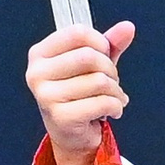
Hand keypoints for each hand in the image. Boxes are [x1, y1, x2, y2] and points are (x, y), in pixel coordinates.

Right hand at [26, 21, 135, 164]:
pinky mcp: (61, 116)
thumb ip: (110, 44)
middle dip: (110, 70)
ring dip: (116, 91)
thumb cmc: (78, 97)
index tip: (105, 55)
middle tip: (111, 82)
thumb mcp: (92, 65)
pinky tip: (111, 110)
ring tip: (112, 98)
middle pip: (90, 56)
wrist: (72, 136)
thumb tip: (127, 28)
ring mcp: (46, 96)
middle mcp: (37, 73)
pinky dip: (116, 106)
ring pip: (99, 81)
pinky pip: (102, 102)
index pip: (77, 32)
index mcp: (40, 54)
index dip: (101, 42)